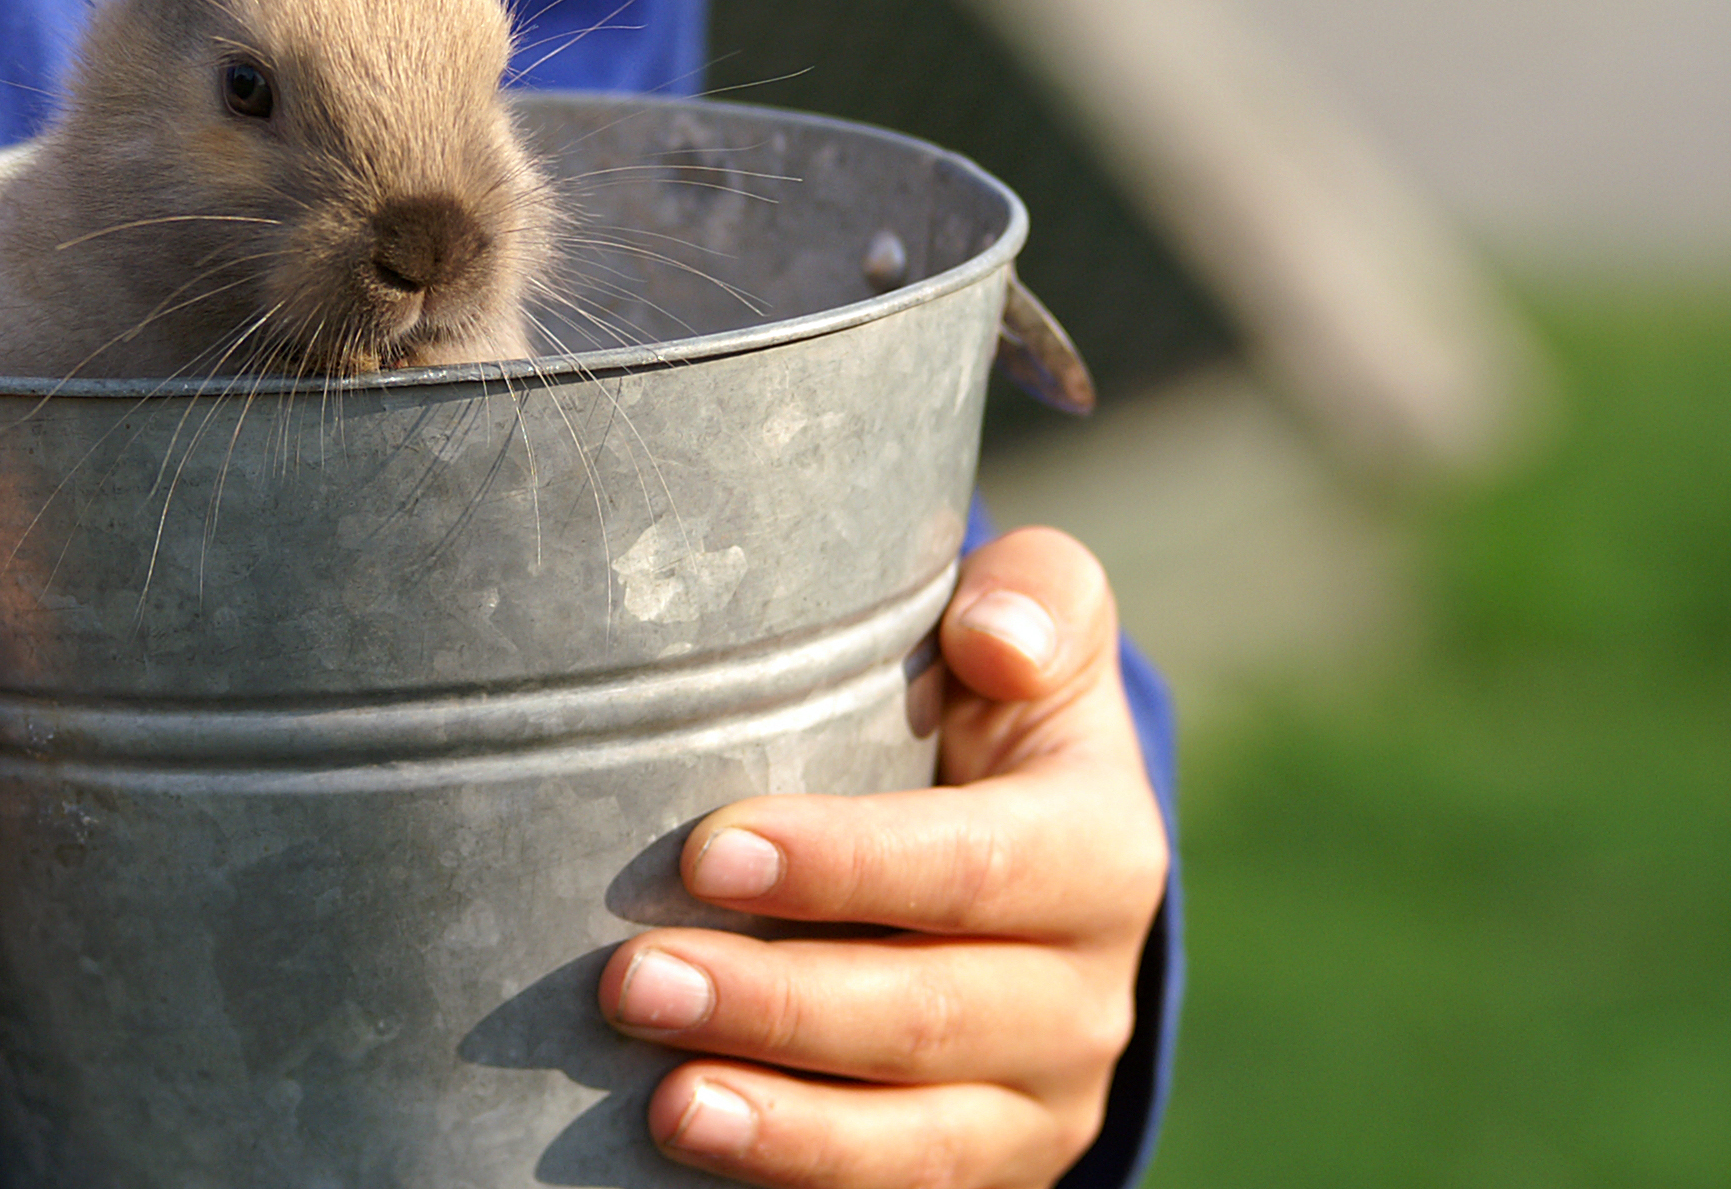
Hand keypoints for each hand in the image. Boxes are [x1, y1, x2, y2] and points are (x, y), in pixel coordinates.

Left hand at [598, 527, 1168, 1185]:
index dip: (845, 866)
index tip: (707, 850)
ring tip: (665, 1101)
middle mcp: (1086, 993)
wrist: (1026, 848)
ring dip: (784, 1126)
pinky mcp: (988, 1166)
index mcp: (1100, 849)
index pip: (974, 867)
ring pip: (922, 1140)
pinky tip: (697, 1156)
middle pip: (930, 1015)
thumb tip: (996, 639)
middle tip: (630, 979)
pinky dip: (806, 1180)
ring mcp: (1041, 1099)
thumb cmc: (992, 705)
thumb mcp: (1039, 629)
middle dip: (775, 1004)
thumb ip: (1041, 600)